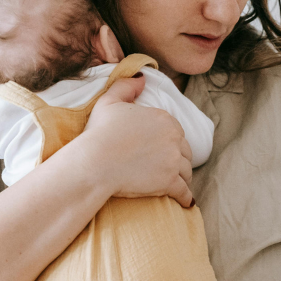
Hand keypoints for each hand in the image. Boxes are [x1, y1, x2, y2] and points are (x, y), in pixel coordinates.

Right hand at [81, 75, 194, 206]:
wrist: (94, 162)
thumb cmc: (99, 133)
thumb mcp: (109, 102)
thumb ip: (126, 86)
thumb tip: (142, 78)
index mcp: (163, 118)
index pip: (176, 132)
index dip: (170, 142)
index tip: (163, 150)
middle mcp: (174, 137)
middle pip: (184, 151)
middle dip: (178, 159)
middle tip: (171, 169)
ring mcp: (173, 160)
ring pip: (186, 171)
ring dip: (183, 178)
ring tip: (177, 184)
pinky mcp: (170, 182)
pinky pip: (185, 192)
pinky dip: (186, 197)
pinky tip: (186, 202)